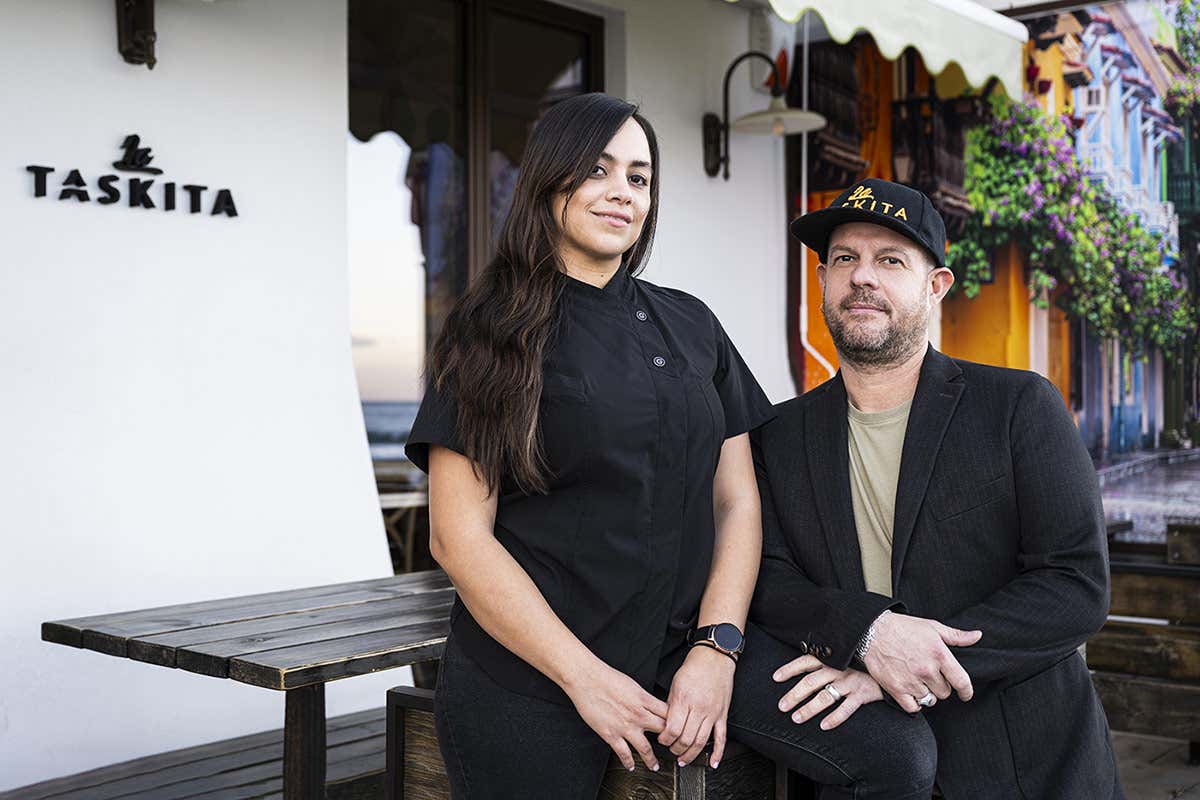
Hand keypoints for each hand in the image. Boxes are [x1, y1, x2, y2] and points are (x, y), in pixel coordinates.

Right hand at [563, 658, 668, 771]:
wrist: (586, 679)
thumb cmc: (606, 678)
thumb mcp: (632, 684)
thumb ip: (643, 697)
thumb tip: (650, 705)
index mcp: (644, 699)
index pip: (667, 714)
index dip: (675, 722)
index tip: (677, 728)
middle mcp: (638, 714)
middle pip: (661, 731)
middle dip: (668, 741)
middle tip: (671, 749)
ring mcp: (625, 726)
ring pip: (645, 748)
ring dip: (651, 760)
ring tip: (654, 766)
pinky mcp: (611, 734)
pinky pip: (623, 753)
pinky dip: (628, 762)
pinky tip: (631, 766)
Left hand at [660, 645, 736, 767]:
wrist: (714, 658)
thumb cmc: (694, 668)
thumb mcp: (675, 684)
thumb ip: (671, 705)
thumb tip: (666, 724)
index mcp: (684, 700)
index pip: (673, 729)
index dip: (665, 739)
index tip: (662, 740)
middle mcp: (699, 708)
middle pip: (686, 739)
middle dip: (676, 749)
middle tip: (671, 751)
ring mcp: (712, 713)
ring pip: (701, 742)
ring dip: (691, 755)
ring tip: (684, 759)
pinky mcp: (722, 715)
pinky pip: (721, 738)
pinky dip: (717, 753)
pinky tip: (713, 763)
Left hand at [774, 655, 882, 729]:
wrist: (891, 666)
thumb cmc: (862, 662)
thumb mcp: (844, 656)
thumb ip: (826, 660)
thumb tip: (805, 667)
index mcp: (832, 658)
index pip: (805, 661)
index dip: (789, 669)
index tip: (775, 678)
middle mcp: (838, 669)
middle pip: (811, 682)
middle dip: (794, 694)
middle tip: (782, 706)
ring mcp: (850, 681)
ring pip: (825, 696)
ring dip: (809, 708)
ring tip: (796, 718)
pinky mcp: (862, 693)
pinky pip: (846, 708)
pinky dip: (834, 718)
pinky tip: (824, 726)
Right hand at [862, 613, 981, 711]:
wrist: (872, 631)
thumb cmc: (903, 628)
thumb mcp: (932, 627)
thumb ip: (956, 636)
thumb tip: (977, 636)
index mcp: (939, 654)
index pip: (962, 682)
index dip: (967, 692)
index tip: (966, 694)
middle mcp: (926, 669)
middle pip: (945, 692)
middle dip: (940, 685)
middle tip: (929, 675)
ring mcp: (911, 680)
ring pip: (930, 700)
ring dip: (926, 693)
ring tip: (918, 681)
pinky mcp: (896, 689)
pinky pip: (914, 707)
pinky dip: (914, 702)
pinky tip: (910, 691)